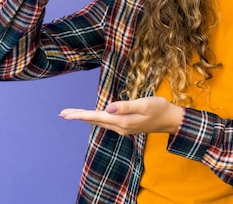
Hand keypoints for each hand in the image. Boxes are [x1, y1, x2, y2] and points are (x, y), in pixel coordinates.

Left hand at [59, 97, 183, 135]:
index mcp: (123, 121)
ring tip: (72, 115)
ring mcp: (123, 128)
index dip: (81, 115)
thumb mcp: (144, 104)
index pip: (97, 116)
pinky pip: (106, 123)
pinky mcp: (126, 126)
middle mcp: (120, 127)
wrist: (170, 120)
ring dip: (85, 118)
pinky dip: (96, 119)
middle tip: (62, 114)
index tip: (66, 114)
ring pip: (99, 122)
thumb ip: (125, 106)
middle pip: (95, 120)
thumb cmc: (159, 108)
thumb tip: (108, 108)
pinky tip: (92, 117)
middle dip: (78, 117)